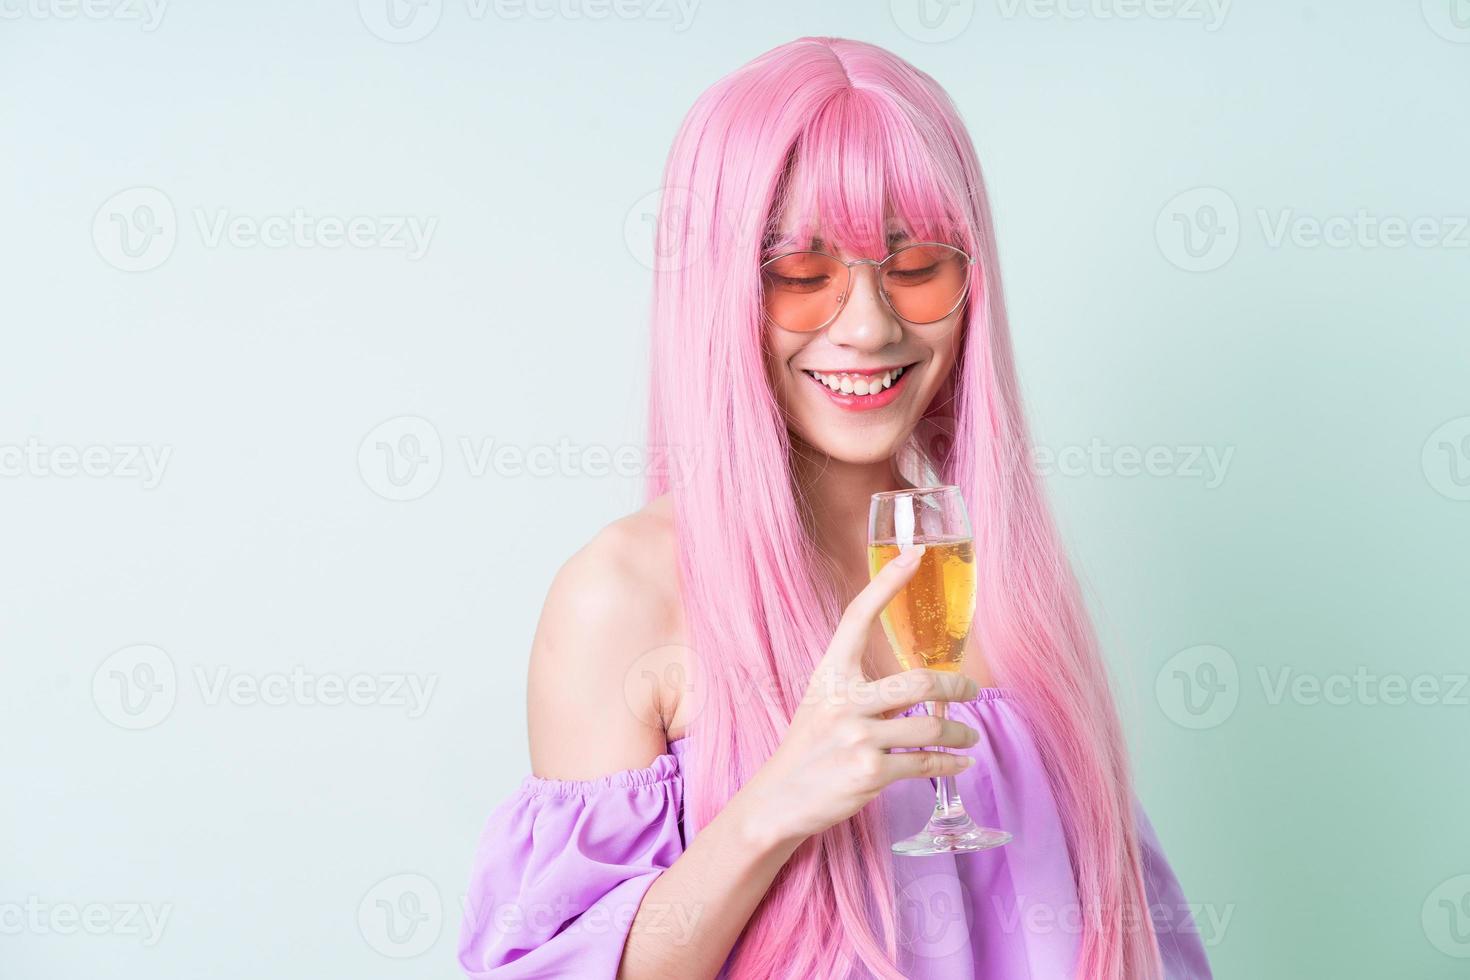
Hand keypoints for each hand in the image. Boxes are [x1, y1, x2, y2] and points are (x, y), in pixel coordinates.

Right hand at [735, 545, 980, 848]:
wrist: (778, 799)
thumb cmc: (808, 748)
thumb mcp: (822, 704)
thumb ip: (861, 689)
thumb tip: (914, 686)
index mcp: (830, 675)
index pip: (858, 618)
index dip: (887, 583)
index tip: (914, 555)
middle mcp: (844, 701)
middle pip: (919, 682)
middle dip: (957, 688)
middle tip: (972, 691)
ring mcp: (857, 738)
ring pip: (930, 728)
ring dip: (960, 733)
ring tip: (969, 736)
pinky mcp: (869, 773)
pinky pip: (926, 764)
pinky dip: (951, 764)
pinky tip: (960, 763)